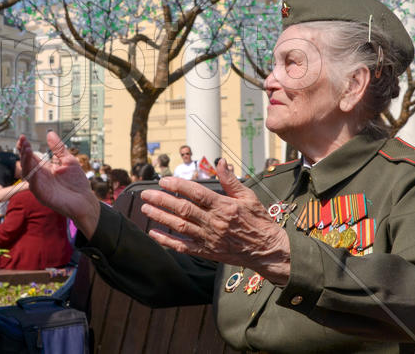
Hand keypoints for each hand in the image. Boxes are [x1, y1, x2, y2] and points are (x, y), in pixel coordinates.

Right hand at [17, 132, 99, 237]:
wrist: (85, 201)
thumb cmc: (77, 183)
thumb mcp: (68, 161)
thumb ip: (58, 148)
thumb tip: (50, 133)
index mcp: (45, 169)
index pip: (32, 156)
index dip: (25, 147)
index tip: (23, 137)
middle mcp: (40, 177)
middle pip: (27, 163)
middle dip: (24, 151)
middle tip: (23, 141)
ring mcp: (40, 186)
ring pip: (28, 172)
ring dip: (26, 161)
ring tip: (27, 150)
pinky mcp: (42, 195)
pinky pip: (33, 185)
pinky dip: (32, 175)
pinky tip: (31, 167)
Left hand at [140, 160, 291, 283]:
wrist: (267, 250)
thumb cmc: (259, 221)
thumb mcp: (249, 196)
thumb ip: (231, 181)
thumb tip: (221, 162)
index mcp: (224, 206)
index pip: (196, 193)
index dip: (178, 186)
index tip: (164, 180)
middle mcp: (214, 222)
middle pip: (183, 209)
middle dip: (162, 200)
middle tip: (146, 194)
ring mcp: (209, 238)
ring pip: (180, 227)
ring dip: (160, 217)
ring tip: (146, 208)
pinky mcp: (207, 251)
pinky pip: (183, 246)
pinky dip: (167, 240)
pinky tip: (154, 233)